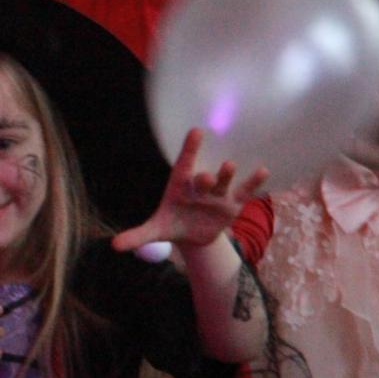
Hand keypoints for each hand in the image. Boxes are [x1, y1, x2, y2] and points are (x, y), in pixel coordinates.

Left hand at [114, 129, 267, 252]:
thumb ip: (137, 236)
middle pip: (203, 179)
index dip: (189, 149)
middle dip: (206, 177)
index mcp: (180, 186)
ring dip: (228, 175)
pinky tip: (263, 171)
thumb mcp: (155, 231)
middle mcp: (200, 186)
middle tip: (206, 176)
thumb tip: (114, 245)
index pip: (184, 165)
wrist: (193, 236)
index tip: (195, 132)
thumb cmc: (173, 224)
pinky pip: (245, 192)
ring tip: (230, 166)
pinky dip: (254, 184)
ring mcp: (218, 194)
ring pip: (225, 182)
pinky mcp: (233, 204)